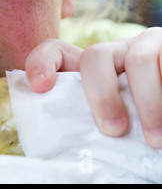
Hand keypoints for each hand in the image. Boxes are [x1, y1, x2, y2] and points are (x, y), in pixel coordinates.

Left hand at [25, 28, 161, 148]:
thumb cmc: (134, 118)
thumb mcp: (101, 115)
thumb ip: (80, 116)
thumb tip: (59, 142)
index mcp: (92, 64)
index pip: (55, 51)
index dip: (41, 63)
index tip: (39, 87)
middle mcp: (116, 50)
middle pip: (96, 57)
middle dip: (102, 95)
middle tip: (113, 130)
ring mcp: (146, 46)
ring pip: (139, 60)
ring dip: (147, 102)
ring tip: (154, 138)